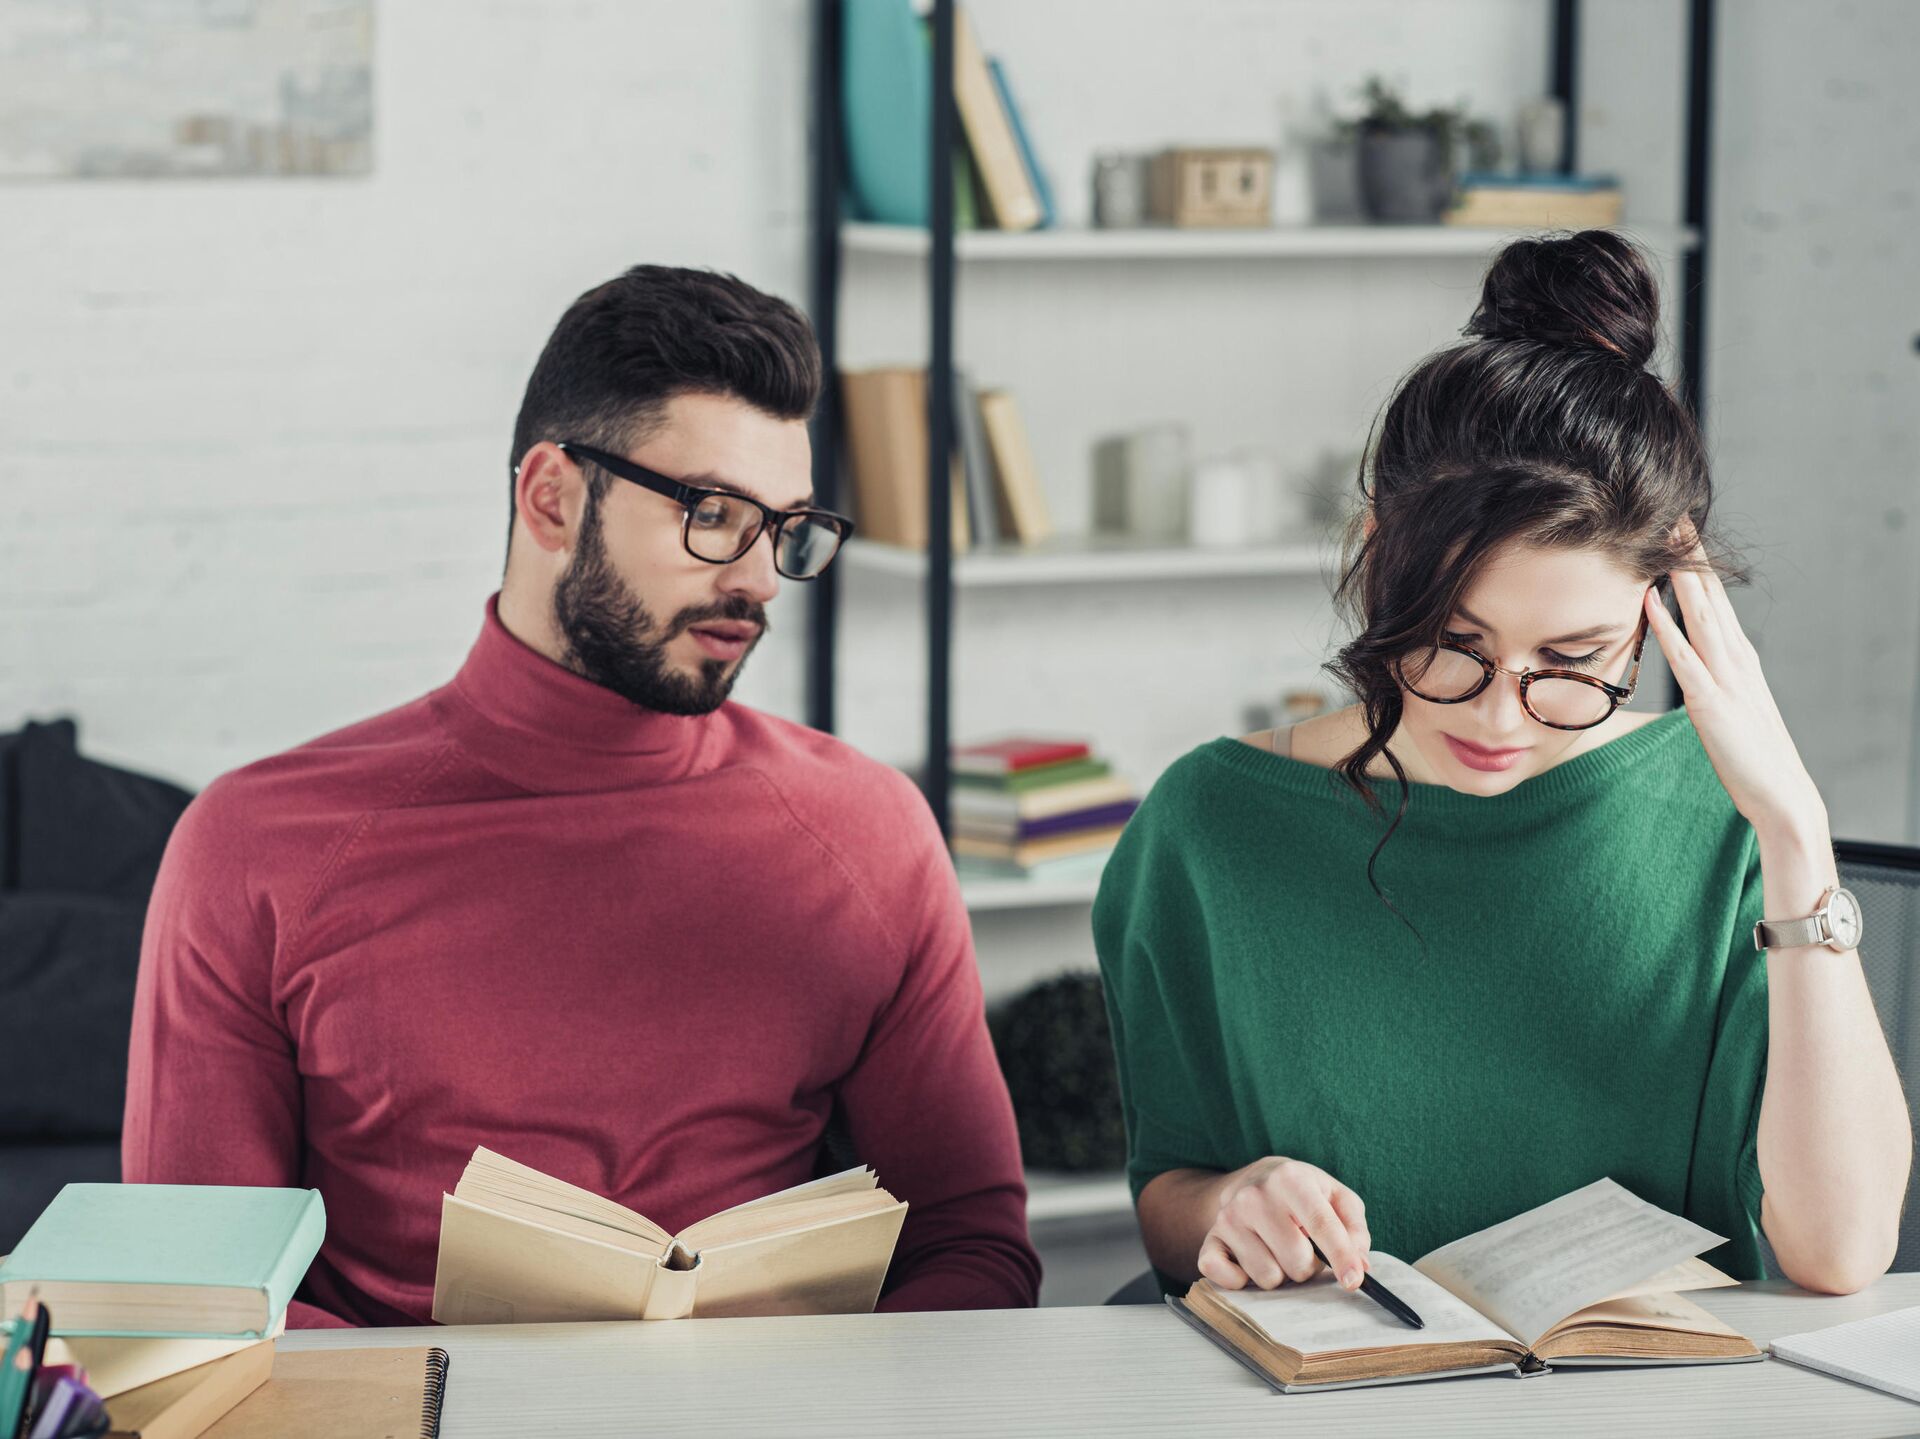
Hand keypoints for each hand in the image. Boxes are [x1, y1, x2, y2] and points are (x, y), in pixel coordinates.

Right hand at [1198, 1157, 1371, 1291]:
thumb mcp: (1336, 1197)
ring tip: (1278, 1250)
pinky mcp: (1211, 1239)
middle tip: (1303, 1247)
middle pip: (1296, 1262)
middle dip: (1308, 1266)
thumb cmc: (1303, 1193)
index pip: (1321, 1225)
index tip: (1353, 1281)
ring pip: (1267, 1277)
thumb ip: (1355, 1228)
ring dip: (1279, 1273)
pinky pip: (1223, 1276)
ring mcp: (1228, 1218)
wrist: (1254, 1180)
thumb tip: (1359, 1264)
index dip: (1341, 1257)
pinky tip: (1249, 1262)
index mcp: (1290, 1179)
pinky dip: (1239, 1280)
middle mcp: (1255, 1196)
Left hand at [1643, 543, 1825, 838]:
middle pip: (1709, 594)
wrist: (1781, 794)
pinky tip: (1648, 602)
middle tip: (1672, 513)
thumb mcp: (1728, 703)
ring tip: (1661, 540)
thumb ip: (1712, 677)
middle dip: (1691, 554)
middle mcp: (1735, 658)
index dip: (1697, 563)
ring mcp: (1725, 678)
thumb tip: (1691, 660)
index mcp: (1738, 656)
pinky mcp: (1711, 703)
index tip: (1679, 529)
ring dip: (1679, 576)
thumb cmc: (1750, 754)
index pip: (1714, 599)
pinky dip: (1666, 628)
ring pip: (1700, 615)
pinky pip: (1685, 659)